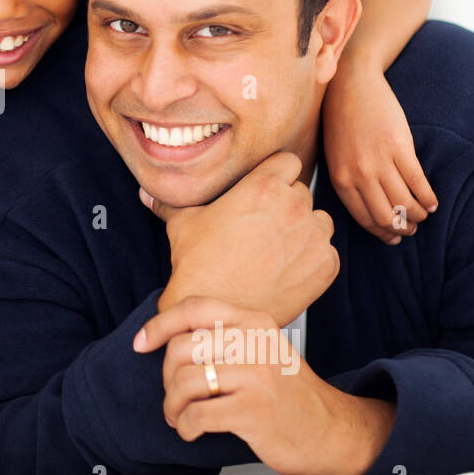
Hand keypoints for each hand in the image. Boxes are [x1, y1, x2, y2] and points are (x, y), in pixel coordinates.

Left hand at [134, 296, 395, 474]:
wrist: (329, 431)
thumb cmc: (285, 393)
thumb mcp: (262, 350)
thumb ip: (225, 338)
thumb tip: (165, 336)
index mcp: (254, 322)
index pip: (195, 309)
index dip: (160, 324)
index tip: (140, 344)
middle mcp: (255, 343)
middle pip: (182, 348)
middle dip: (166, 377)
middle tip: (173, 397)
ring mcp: (256, 377)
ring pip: (185, 381)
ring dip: (172, 405)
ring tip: (178, 416)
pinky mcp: (254, 410)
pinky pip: (197, 414)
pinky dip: (185, 426)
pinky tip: (191, 431)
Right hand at [141, 152, 338, 328]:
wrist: (217, 312)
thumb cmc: (198, 266)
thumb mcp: (182, 226)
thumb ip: (171, 204)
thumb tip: (146, 194)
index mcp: (263, 186)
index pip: (287, 162)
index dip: (276, 176)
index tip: (267, 192)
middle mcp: (293, 206)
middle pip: (301, 193)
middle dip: (287, 207)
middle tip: (264, 229)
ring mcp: (313, 236)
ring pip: (319, 222)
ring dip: (304, 232)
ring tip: (277, 252)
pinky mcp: (325, 265)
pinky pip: (327, 253)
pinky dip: (312, 261)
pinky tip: (286, 272)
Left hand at [322, 62, 437, 243]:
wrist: (351, 87)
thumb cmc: (342, 123)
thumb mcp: (336, 157)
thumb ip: (349, 181)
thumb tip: (370, 209)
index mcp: (341, 179)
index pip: (364, 218)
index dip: (382, 232)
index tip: (393, 238)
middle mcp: (359, 174)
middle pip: (386, 216)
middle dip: (401, 228)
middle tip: (411, 228)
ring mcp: (380, 161)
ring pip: (404, 203)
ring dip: (417, 215)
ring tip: (423, 215)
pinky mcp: (400, 147)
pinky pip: (418, 182)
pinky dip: (428, 197)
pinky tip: (432, 202)